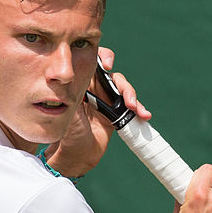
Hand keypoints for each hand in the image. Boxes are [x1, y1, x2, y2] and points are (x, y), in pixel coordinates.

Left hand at [45, 48, 150, 178]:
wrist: (79, 155)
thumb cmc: (69, 134)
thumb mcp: (68, 114)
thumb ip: (72, 97)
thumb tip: (75, 80)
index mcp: (83, 83)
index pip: (94, 62)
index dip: (103, 58)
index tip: (107, 66)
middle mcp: (96, 88)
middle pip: (114, 76)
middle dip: (123, 84)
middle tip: (126, 97)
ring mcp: (109, 100)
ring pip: (125, 90)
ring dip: (133, 96)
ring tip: (134, 108)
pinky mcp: (118, 112)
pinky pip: (132, 106)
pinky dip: (139, 109)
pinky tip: (144, 115)